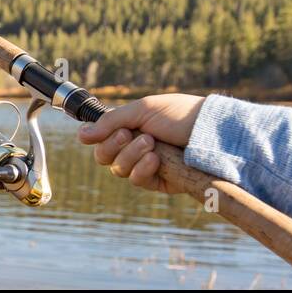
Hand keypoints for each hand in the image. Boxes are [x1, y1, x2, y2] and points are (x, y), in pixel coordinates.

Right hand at [75, 94, 204, 193]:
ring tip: (151, 143)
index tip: (117, 129)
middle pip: (104, 157)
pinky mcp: (159, 182)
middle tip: (131, 134)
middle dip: (115, 146)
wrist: (210, 130)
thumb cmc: (179, 114)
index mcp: (129, 128)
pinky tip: (156, 159)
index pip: (100, 141)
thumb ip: (109, 122)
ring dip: (131, 155)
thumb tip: (81, 135)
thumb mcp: (142, 110)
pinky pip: (137, 181)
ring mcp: (146, 166)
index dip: (102, 138)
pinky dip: (142, 169)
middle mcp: (134, 148)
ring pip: (119, 170)